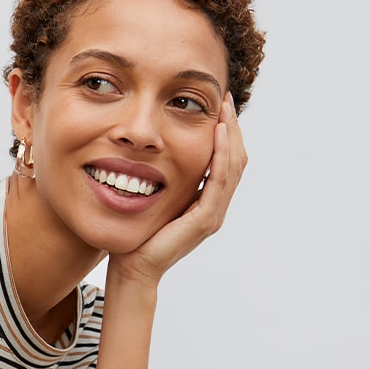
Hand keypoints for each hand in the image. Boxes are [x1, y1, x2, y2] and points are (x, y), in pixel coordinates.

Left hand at [109, 93, 247, 285]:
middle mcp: (214, 208)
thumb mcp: (156, 200)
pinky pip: (220, 180)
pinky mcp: (205, 220)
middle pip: (236, 160)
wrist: (133, 268)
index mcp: (206, 203)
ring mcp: (213, 215)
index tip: (217, 106)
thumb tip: (159, 154)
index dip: (225, 133)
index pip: (226, 161)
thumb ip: (167, 182)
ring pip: (234, 166)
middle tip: (224, 100)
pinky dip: (221, 154)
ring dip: (230, 135)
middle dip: (232, 127)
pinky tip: (216, 133)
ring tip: (224, 110)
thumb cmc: (139, 236)